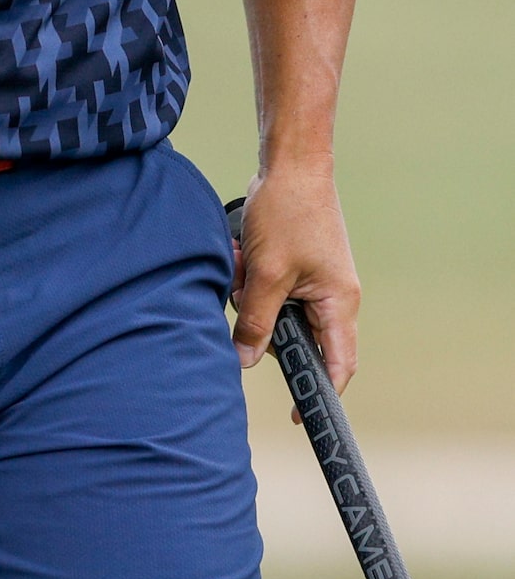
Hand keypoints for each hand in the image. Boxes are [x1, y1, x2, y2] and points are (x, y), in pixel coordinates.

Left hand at [231, 164, 360, 420]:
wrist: (290, 161)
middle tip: (245, 296)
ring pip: (276, 309)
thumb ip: (257, 320)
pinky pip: (269, 285)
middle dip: (262, 322)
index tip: (299, 416)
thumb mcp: (267, 272)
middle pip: (296, 336)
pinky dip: (251, 275)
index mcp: (338, 304)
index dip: (320, 394)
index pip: (337, 366)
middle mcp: (332, 296)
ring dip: (251, 293)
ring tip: (241, 263)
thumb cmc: (288, 212)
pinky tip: (239, 252)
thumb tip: (245, 361)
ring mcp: (314, 278)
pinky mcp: (296, 262)